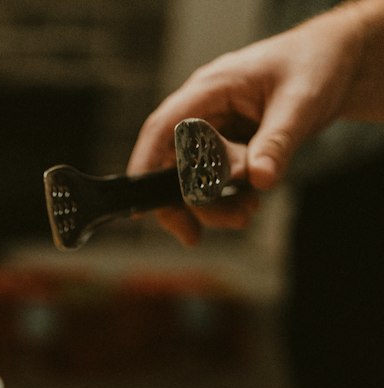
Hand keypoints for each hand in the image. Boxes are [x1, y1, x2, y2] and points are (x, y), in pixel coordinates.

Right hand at [128, 9, 360, 244]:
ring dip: (214, 207)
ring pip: (193, 181)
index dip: (146, 167)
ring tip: (247, 212)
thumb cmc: (314, 66)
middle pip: (172, 166)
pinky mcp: (228, 148)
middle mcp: (205, 111)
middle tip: (210, 229)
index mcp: (211, 89)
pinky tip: (251, 202)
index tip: (143, 207)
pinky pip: (215, 182)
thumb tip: (258, 180)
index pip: (164, 128)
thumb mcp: (300, 103)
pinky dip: (228, 200)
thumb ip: (276, 143)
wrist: (336, 65)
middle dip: (190, 203)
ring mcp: (214, 131)